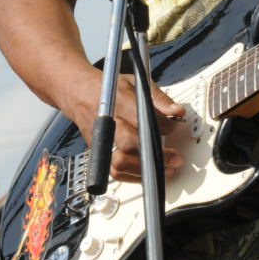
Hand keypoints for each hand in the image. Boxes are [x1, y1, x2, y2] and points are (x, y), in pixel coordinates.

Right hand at [63, 67, 186, 182]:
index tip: (173, 126)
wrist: (81, 94)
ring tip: (167, 169)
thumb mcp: (137, 83)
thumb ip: (159, 98)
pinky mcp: (99, 152)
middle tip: (176, 157)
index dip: (163, 125)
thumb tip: (177, 111)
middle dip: (156, 154)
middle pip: (130, 144)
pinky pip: (114, 171)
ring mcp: (102, 140)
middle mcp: (109, 122)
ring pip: (120, 163)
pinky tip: (149, 174)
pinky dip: (133, 176)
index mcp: (120, 101)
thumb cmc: (112, 88)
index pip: (143, 118)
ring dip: (145, 170)